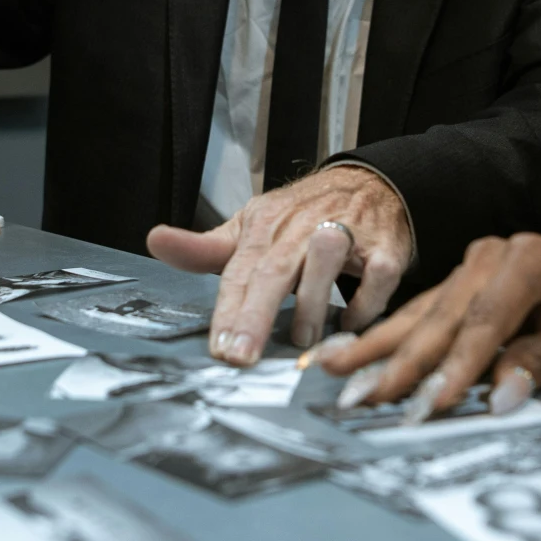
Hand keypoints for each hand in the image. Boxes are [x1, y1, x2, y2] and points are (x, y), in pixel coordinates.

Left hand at [146, 165, 412, 363]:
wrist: (368, 184)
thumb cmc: (301, 217)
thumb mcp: (250, 227)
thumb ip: (206, 247)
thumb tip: (156, 241)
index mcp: (264, 226)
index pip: (239, 271)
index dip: (228, 312)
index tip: (219, 350)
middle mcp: (301, 228)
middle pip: (274, 270)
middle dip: (256, 315)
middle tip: (242, 357)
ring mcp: (346, 233)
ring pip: (325, 261)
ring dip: (312, 302)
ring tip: (302, 340)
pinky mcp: (385, 246)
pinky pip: (377, 274)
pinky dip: (366, 302)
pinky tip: (351, 323)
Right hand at [315, 231, 540, 418]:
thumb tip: (502, 395)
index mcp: (529, 261)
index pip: (484, 323)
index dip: (457, 367)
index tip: (430, 404)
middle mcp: (494, 256)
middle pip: (442, 317)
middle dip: (400, 363)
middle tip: (361, 397)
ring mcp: (475, 265)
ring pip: (422, 314)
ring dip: (378, 349)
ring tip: (334, 370)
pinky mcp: (464, 280)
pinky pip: (423, 312)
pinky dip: (390, 337)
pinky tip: (355, 352)